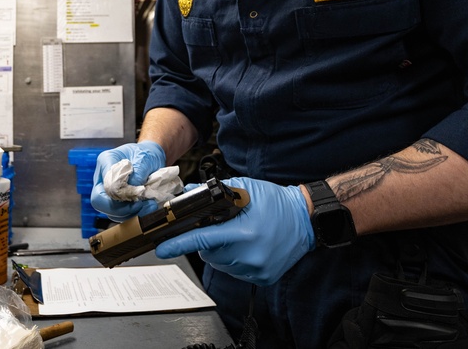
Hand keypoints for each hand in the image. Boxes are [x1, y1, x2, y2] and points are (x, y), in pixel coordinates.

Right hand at [90, 142, 166, 221]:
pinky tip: (146, 207)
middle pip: (99, 200)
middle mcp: (102, 177)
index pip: (105, 183)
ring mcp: (106, 190)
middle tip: (139, 205)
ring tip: (148, 205)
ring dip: (129, 212)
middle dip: (120, 208)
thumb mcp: (145, 158)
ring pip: (108, 210)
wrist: (150, 157)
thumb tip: (135, 189)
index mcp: (106, 161)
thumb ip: (139, 172)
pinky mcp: (114, 200)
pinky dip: (132, 214)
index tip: (139, 191)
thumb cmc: (146, 154)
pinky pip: (118, 214)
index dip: (120, 193)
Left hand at [156, 177, 314, 285]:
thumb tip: (187, 194)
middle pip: (208, 252)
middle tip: (220, 227)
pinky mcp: (262, 278)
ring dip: (220, 250)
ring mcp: (256, 270)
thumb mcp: (244, 189)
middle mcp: (249, 255)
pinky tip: (247, 246)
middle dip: (207, 240)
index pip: (201, 239)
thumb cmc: (276, 202)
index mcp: (243, 233)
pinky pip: (235, 271)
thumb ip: (214, 193)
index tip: (161, 249)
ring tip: (237, 234)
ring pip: (220, 263)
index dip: (178, 244)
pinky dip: (234, 259)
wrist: (306, 219)